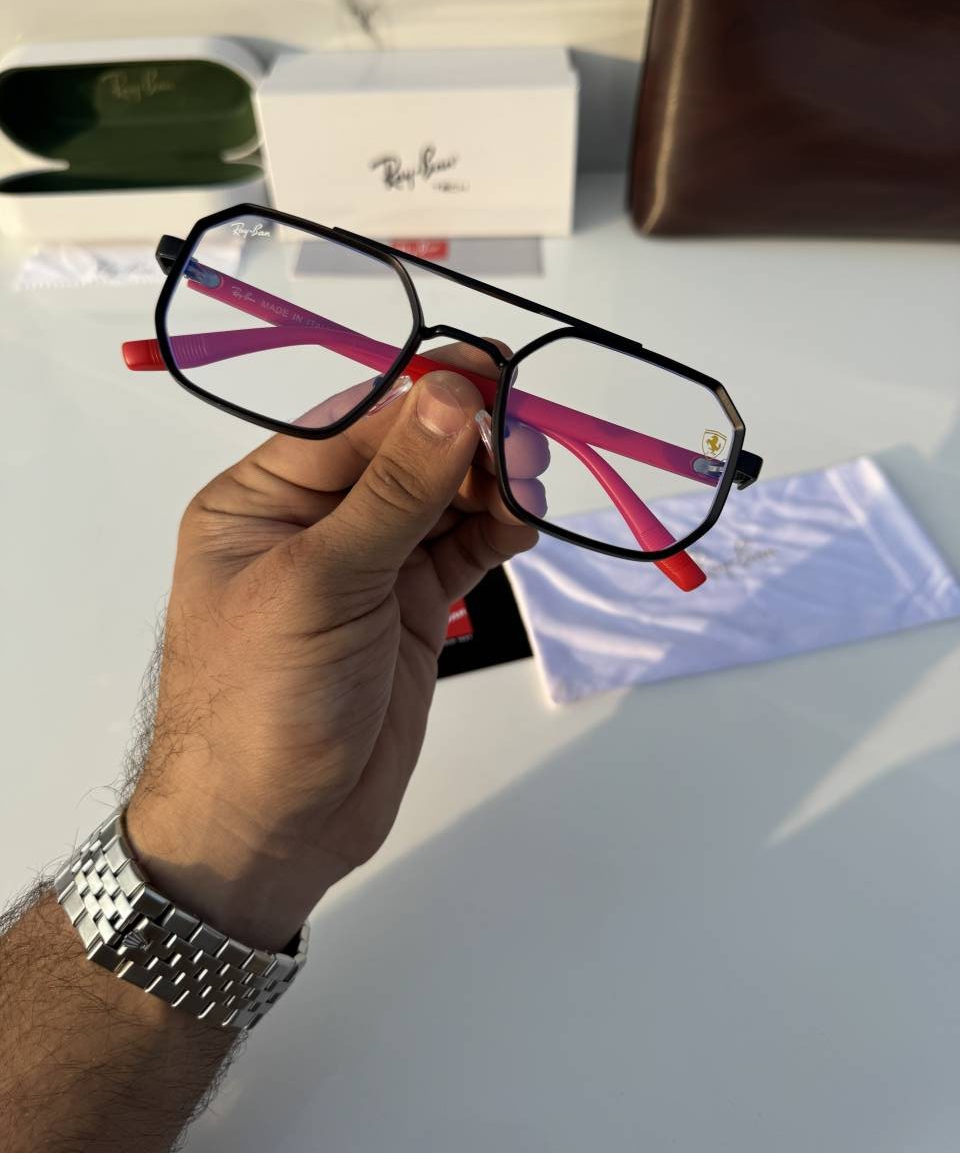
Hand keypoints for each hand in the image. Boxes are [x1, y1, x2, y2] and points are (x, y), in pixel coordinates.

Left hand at [124, 347, 540, 951]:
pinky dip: (496, 530)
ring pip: (442, 499)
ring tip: (530, 484)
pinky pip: (461, 549)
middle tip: (526, 441)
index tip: (492, 370)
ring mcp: (369, 568)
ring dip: (489, 483)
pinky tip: (523, 520)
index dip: (425, 395)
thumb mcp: (321, 583)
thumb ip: (393, 491)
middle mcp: (317, 524)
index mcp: (264, 500)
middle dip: (467, 440)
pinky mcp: (410, 610)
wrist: (270, 831)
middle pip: (407, 455)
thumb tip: (449, 393)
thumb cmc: (261, 704)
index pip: (356, 425)